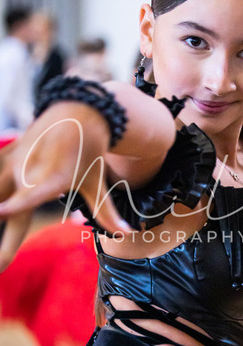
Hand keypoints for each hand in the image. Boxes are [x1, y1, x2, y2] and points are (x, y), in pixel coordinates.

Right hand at [0, 103, 131, 270]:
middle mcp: (30, 170)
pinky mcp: (8, 153)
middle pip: (3, 202)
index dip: (14, 206)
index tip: (0, 211)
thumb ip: (107, 211)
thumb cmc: (90, 152)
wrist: (79, 111)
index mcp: (53, 179)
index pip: (31, 197)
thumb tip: (127, 234)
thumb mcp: (97, 182)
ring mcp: (15, 160)